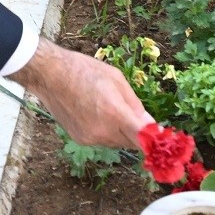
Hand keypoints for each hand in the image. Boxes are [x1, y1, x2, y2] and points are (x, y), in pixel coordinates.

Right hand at [7, 39, 151, 150]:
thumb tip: (150, 125)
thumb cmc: (83, 69)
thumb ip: (134, 104)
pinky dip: (105, 132)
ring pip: (118, 142)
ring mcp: (91, 138)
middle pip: (132, 142)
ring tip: (108, 107)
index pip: (143, 139)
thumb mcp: (115, 78)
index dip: (156, 144)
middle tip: (136, 116)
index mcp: (114, 112)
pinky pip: (103, 140)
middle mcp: (103, 131)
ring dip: (121, 132)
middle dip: (138, 133)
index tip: (165, 144)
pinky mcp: (81, 140)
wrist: (49, 74)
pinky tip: (94, 113)